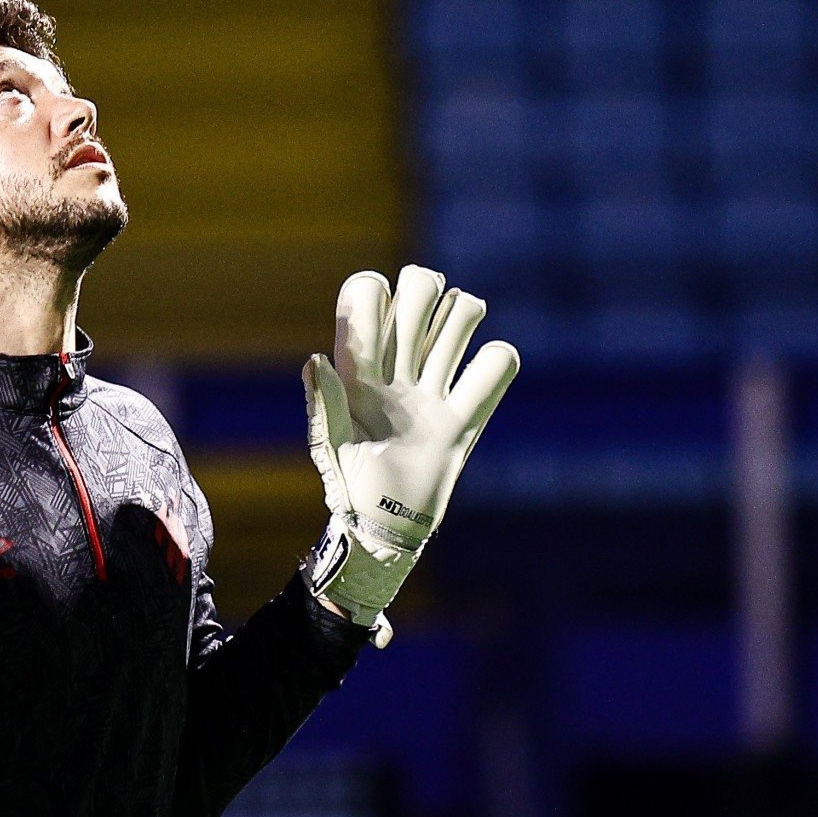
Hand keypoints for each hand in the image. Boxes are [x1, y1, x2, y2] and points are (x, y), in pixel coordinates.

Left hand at [302, 265, 518, 645]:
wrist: (384, 529)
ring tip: (448, 346)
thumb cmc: (348, 488)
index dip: (372, 288)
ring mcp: (434, 388)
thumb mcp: (329, 447)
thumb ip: (325, 403)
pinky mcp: (465, 416)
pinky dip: (499, 359)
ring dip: (461, 314)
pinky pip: (498, 365)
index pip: (367, 295)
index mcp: (359, 368)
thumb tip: (318, 358)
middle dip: (422, 289)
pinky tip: (481, 377)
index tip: (375, 308)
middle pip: (421, 287)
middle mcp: (398, 368)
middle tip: (417, 322)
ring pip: (461, 312)